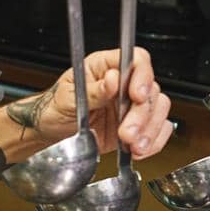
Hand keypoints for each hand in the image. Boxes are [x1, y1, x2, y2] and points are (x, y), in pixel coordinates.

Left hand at [33, 47, 172, 159]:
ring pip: (158, 110)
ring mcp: (130, 105)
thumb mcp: (67, 97)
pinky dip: (154, 142)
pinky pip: (158, 129)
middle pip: (150, 90)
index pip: (136, 60)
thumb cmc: (55, 106)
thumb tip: (112, 79)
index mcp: (105, 66)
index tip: (136, 95)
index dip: (142, 76)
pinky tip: (138, 150)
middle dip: (142, 115)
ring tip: (133, 146)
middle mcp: (123, 84)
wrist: (50, 131)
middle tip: (126, 133)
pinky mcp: (136, 126)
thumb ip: (93, 90)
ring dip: (149, 131)